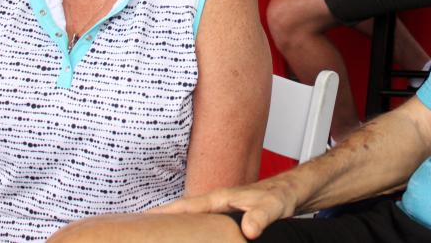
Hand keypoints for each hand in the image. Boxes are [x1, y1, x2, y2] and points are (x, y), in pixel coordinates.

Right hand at [150, 182, 297, 239]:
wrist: (293, 192)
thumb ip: (261, 216)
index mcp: (222, 197)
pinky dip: (190, 232)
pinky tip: (185, 241)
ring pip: (191, 219)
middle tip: (137, 230)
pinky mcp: (226, 219)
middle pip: (182, 212)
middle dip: (160, 219)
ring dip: (174, 226)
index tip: (142, 219)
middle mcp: (217, 203)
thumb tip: (247, 229)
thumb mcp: (274, 206)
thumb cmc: (282, 194)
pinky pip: (202, 226)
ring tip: (153, 237)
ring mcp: (220, 210)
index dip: (165, 212)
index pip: (187, 206)